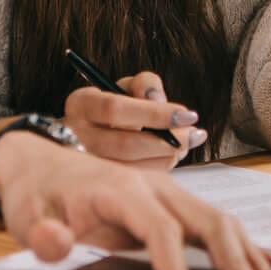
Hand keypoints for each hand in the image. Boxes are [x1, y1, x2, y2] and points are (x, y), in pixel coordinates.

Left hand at [0, 135, 270, 269]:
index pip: (159, 229)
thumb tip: (55, 242)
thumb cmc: (39, 194)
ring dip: (248, 257)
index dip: (174, 267)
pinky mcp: (178, 208)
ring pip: (222, 221)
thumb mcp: (26, 215)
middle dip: (233, 261)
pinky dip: (247, 249)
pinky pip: (220, 226)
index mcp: (123, 189)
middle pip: (208, 219)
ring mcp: (172, 194)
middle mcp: (157, 186)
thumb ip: (41, 233)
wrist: (42, 165)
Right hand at [62, 71, 202, 166]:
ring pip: (133, 167)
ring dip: (169, 155)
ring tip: (187, 141)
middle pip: (126, 144)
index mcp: (81, 104)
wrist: (94, 133)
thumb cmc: (116, 105)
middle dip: (167, 141)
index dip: (154, 113)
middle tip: (193, 134)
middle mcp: (77, 136)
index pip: (115, 109)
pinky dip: (163, 167)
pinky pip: (138, 180)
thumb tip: (158, 102)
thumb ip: (146, 85)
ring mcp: (87, 165)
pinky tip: (174, 153)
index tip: (187, 114)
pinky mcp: (101, 184)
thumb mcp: (127, 86)